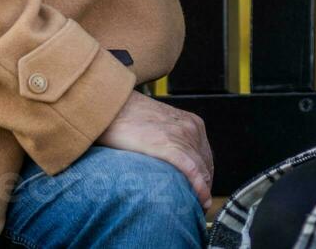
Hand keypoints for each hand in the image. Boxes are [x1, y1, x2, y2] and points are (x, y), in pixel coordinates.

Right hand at [95, 90, 213, 209]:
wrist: (109, 106)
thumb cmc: (126, 117)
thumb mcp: (156, 126)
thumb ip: (168, 140)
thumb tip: (169, 164)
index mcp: (191, 122)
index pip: (205, 158)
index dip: (204, 179)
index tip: (198, 194)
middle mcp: (191, 128)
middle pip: (206, 166)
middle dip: (204, 187)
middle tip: (196, 205)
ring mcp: (182, 136)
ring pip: (201, 171)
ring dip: (201, 192)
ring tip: (195, 209)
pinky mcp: (169, 145)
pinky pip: (192, 170)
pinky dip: (199, 187)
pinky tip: (200, 200)